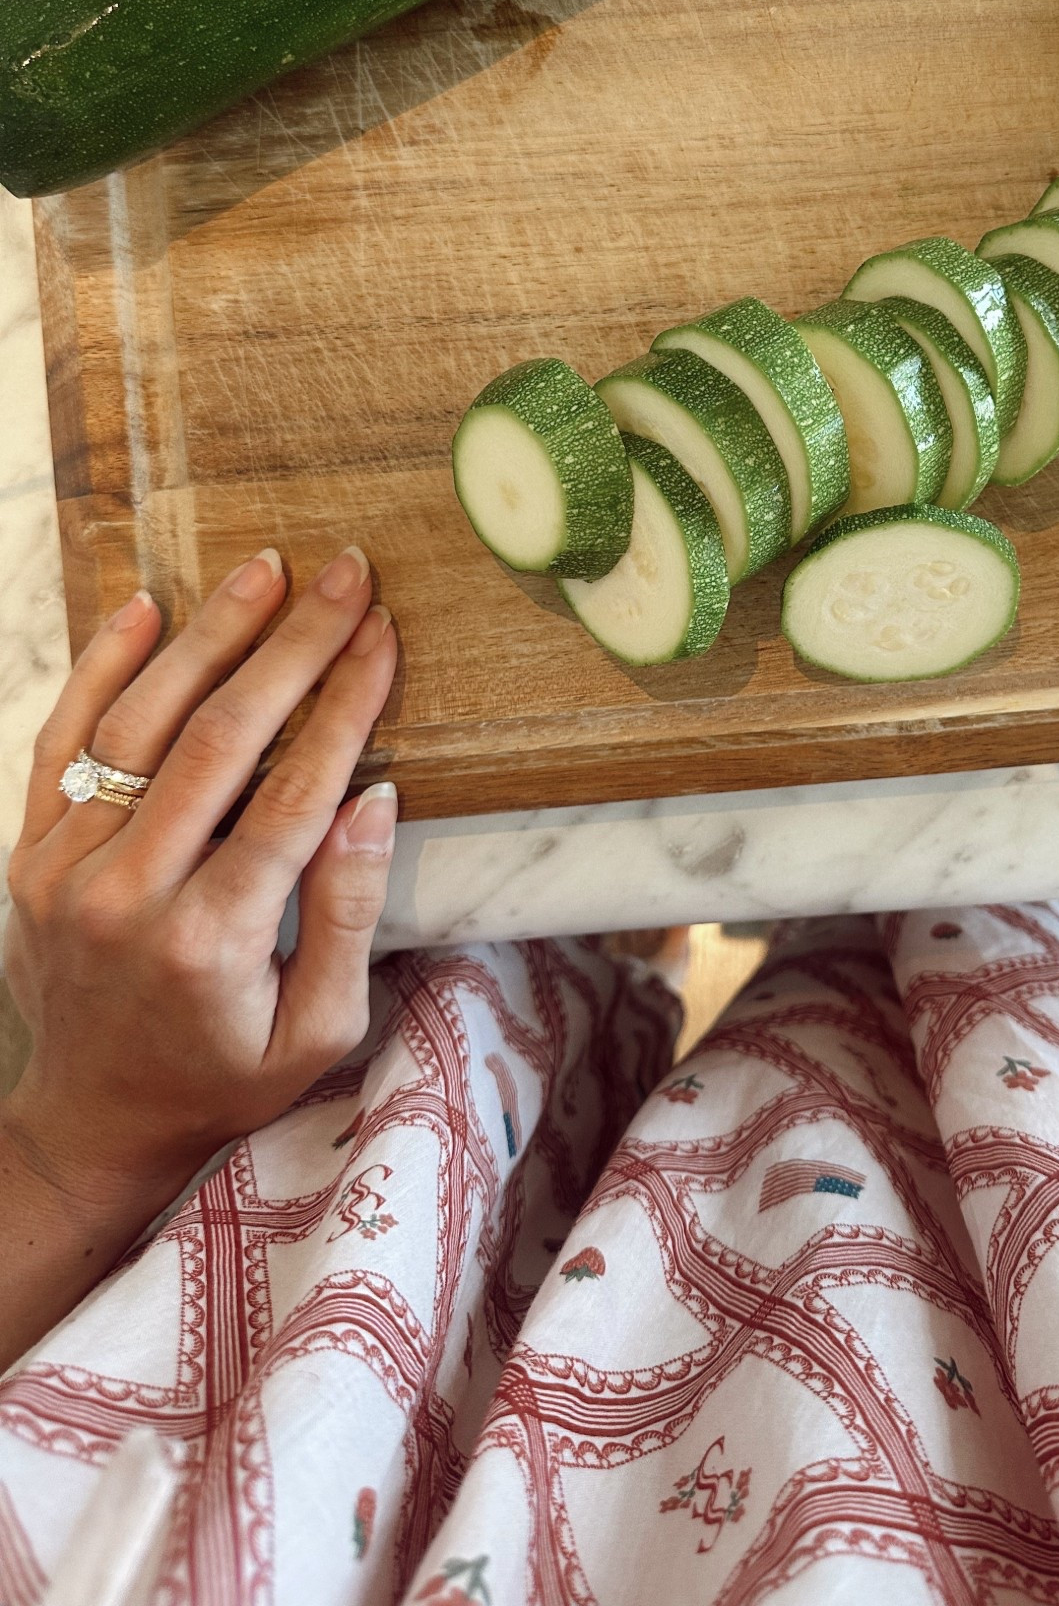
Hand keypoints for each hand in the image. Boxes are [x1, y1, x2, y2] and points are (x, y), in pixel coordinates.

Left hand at [1, 546, 398, 1364]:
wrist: (91, 1124)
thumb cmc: (223, 1080)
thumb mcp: (319, 1033)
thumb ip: (346, 916)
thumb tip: (373, 799)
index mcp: (212, 941)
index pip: (294, 792)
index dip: (346, 705)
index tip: (385, 635)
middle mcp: (127, 894)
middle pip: (220, 738)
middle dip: (294, 647)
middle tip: (346, 577)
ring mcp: (64, 868)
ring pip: (140, 722)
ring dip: (208, 638)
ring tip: (265, 572)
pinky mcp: (28, 854)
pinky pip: (61, 740)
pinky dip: (100, 669)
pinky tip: (145, 608)